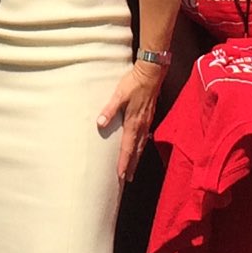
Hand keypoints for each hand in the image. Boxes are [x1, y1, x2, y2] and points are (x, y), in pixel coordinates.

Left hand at [98, 60, 166, 182]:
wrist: (151, 73)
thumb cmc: (134, 83)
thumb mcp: (119, 95)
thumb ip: (109, 110)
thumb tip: (100, 124)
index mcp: (133, 123)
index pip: (127, 148)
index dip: (123, 162)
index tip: (120, 175)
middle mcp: (142, 125)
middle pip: (136, 151)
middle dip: (131, 165)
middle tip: (126, 179)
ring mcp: (147, 121)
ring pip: (141, 145)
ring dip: (136, 158)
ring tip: (132, 168)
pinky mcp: (149, 116)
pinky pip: (145, 137)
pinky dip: (141, 146)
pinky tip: (140, 147)